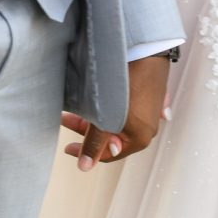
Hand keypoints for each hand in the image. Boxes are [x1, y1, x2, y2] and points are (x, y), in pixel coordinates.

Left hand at [61, 53, 170, 171]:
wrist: (146, 51)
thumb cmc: (129, 84)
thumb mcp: (107, 119)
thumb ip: (96, 143)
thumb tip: (85, 166)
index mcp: (140, 138)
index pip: (109, 154)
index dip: (87, 153)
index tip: (68, 147)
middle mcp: (148, 126)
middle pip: (113, 135)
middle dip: (88, 130)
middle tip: (67, 119)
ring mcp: (150, 109)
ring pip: (118, 120)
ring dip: (99, 117)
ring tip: (80, 107)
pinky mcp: (150, 93)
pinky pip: (129, 106)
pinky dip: (114, 107)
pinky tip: (107, 102)